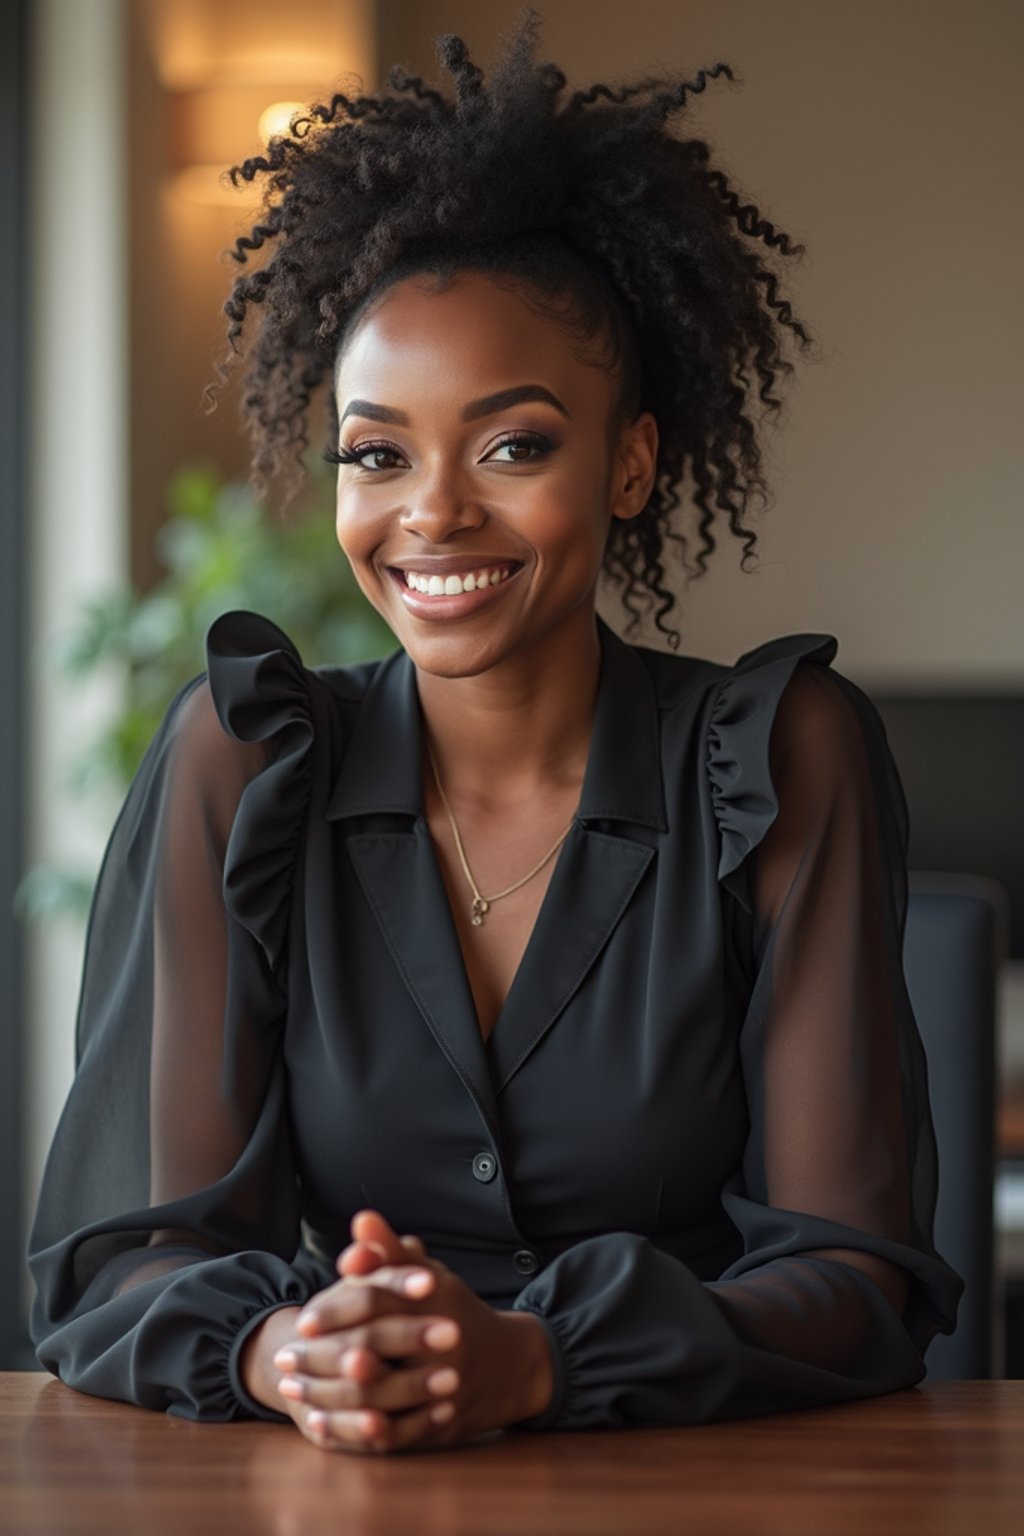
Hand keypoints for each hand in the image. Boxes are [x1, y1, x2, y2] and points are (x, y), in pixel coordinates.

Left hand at [273, 1210, 552, 1452]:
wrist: (508, 1365)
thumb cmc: (452, 1310)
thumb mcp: (427, 1274)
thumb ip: (391, 1251)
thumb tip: (361, 1222)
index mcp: (438, 1299)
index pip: (379, 1300)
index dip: (337, 1311)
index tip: (301, 1322)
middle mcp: (444, 1343)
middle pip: (374, 1348)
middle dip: (322, 1355)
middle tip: (284, 1358)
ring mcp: (444, 1387)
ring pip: (378, 1395)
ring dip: (328, 1394)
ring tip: (292, 1389)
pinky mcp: (440, 1424)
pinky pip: (392, 1433)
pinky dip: (352, 1430)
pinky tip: (319, 1423)